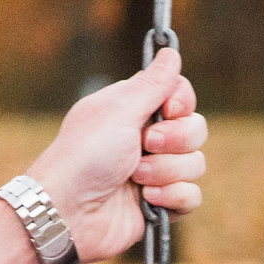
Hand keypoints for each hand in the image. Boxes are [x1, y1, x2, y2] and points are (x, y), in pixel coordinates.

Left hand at [27, 48, 207, 262]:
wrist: (68, 212)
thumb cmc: (85, 156)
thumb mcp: (119, 110)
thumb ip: (152, 83)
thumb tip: (170, 51)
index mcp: (135, 110)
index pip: (181, 95)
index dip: (182, 102)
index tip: (168, 109)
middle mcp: (147, 139)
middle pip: (196, 129)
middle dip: (176, 140)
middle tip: (145, 145)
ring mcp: (155, 173)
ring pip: (195, 164)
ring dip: (166, 171)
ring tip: (135, 178)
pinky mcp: (159, 206)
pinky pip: (191, 196)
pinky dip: (172, 197)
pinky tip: (147, 201)